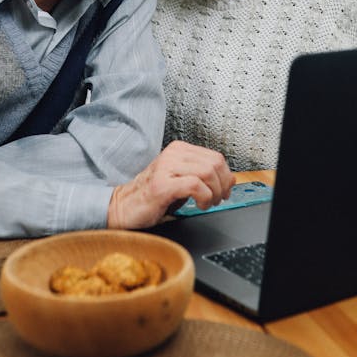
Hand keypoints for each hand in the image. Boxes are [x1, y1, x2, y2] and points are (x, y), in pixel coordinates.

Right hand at [107, 141, 234, 228]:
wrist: (124, 207)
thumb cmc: (153, 196)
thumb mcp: (184, 181)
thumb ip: (206, 176)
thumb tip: (231, 178)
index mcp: (178, 149)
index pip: (216, 156)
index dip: (226, 176)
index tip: (224, 191)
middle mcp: (172, 154)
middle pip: (214, 163)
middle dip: (222, 185)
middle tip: (217, 200)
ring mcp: (165, 168)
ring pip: (207, 172)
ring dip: (214, 193)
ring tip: (207, 203)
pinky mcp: (161, 185)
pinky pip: (194, 185)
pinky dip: (204, 198)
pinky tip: (199, 205)